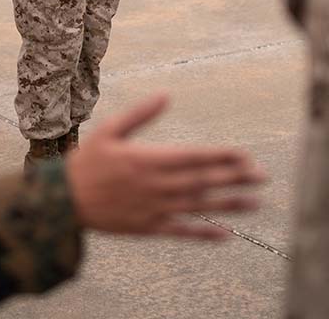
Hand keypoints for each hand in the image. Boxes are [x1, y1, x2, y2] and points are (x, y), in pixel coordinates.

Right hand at [66, 93, 263, 238]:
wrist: (65, 201)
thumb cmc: (88, 161)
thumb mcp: (110, 129)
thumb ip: (140, 114)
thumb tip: (165, 95)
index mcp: (149, 159)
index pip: (195, 157)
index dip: (222, 156)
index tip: (245, 154)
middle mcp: (157, 185)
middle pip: (203, 181)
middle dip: (235, 177)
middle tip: (262, 176)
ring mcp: (155, 208)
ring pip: (199, 206)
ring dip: (229, 204)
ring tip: (255, 202)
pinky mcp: (149, 227)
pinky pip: (182, 231)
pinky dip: (205, 233)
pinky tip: (226, 234)